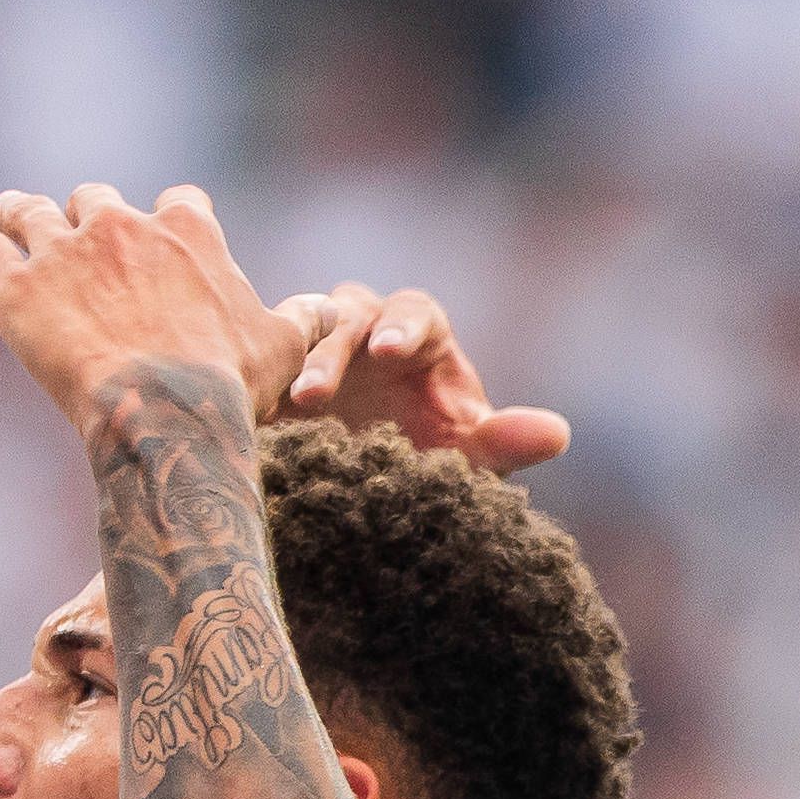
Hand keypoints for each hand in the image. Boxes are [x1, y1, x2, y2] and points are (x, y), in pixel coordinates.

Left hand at [0, 185, 310, 437]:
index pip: (178, 202)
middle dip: (89, 213)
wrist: (163, 412)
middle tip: (76, 229)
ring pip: (31, 212)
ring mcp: (65, 250)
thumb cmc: (227, 387)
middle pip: (98, 198)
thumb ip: (299, 321)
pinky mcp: (15, 285)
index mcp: (187, 232)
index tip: (160, 232)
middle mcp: (122, 224)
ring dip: (18, 211)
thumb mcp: (282, 350)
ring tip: (4, 210)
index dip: (168, 218)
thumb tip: (329, 311)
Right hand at [272, 281, 569, 474]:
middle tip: (317, 393)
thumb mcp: (461, 457)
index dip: (400, 327)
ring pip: (295, 335)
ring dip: (288, 368)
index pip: (414, 312)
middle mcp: (363, 329)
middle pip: (347, 317)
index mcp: (417, 334)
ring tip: (283, 410)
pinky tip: (241, 416)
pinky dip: (249, 383)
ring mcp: (310, 346)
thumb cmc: (425, 457)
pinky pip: (253, 364)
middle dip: (332, 352)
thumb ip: (502, 444)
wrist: (364, 486)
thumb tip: (558, 436)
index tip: (390, 353)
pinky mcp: (268, 373)